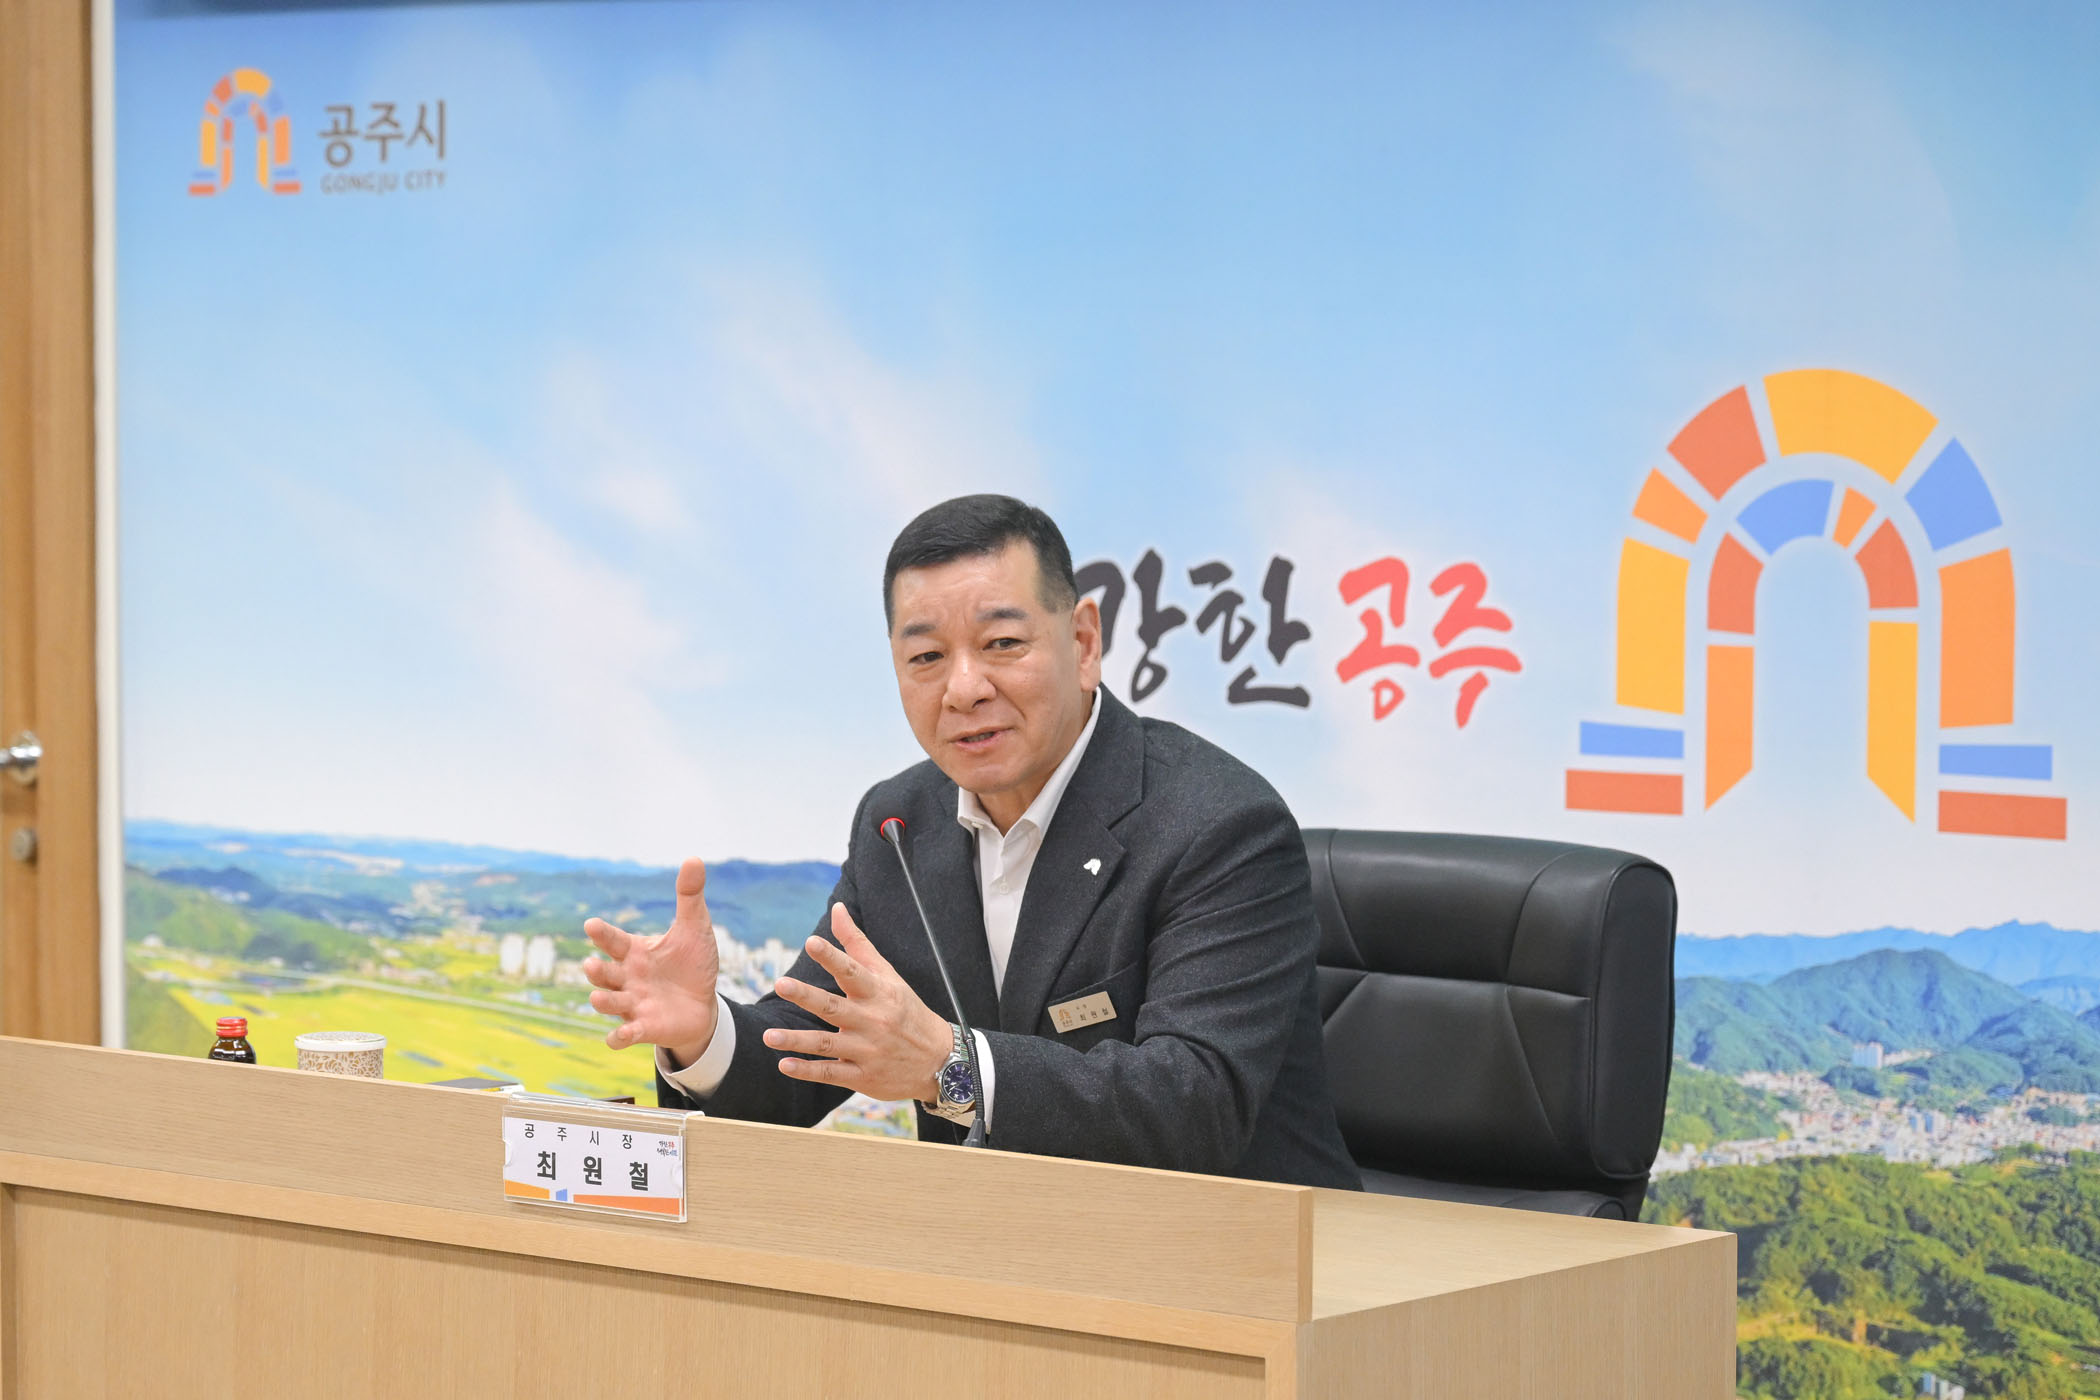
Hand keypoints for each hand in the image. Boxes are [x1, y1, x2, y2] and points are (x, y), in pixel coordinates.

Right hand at [582, 857, 720, 1063]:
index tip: (592, 925)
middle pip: (604, 973)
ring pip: (610, 1003)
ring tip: (597, 997)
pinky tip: (618, 1037)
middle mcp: (627, 978)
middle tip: (591, 965)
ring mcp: (633, 1004)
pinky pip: (625, 1034)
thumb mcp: (694, 929)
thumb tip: (693, 859)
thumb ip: (689, 896)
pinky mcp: (644, 1028)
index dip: (602, 934)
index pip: (613, 940)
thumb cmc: (692, 964)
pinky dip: (619, 1037)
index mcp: (635, 952)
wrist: (703, 1004)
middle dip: (596, 970)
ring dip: (602, 1001)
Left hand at [763, 903, 954, 1101]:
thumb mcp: (888, 975)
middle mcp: (872, 1020)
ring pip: (827, 1044)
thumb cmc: (906, 1010)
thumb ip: (857, 944)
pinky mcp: (863, 1076)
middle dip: (806, 996)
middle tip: (780, 984)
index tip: (812, 942)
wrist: (939, 1061)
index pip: (853, 971)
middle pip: (834, 1007)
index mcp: (878, 993)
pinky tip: (785, 1064)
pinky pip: (831, 1073)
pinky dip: (808, 1070)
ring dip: (797, 1040)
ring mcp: (867, 1050)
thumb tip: (837, 909)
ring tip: (768, 1035)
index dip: (832, 957)